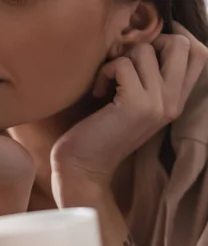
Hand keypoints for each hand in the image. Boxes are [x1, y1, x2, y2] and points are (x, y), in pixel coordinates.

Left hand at [51, 22, 207, 202]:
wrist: (83, 168)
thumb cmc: (99, 134)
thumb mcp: (133, 104)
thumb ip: (149, 80)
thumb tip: (144, 42)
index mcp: (176, 102)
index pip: (198, 55)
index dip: (171, 42)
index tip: (141, 53)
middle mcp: (173, 102)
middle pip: (181, 45)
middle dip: (147, 44)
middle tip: (124, 64)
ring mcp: (158, 104)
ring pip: (145, 51)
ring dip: (118, 60)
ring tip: (106, 84)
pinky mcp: (136, 104)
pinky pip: (122, 64)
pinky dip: (104, 72)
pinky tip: (97, 93)